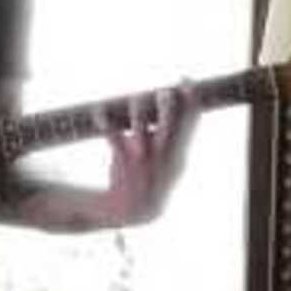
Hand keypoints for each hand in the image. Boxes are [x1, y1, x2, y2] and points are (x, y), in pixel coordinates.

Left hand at [90, 90, 191, 226]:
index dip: (191, 100)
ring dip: (138, 111)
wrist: (136, 209)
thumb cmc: (157, 177)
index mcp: (178, 153)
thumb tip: (190, 102)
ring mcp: (141, 158)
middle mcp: (162, 155)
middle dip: (167, 107)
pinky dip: (105, 121)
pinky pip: (112, 137)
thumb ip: (182, 135)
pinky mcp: (122, 160)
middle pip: (169, 126)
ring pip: (139, 128)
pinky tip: (100, 110)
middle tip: (164, 92)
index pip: (190, 123)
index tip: (187, 80)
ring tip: (136, 98)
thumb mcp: (176, 161)